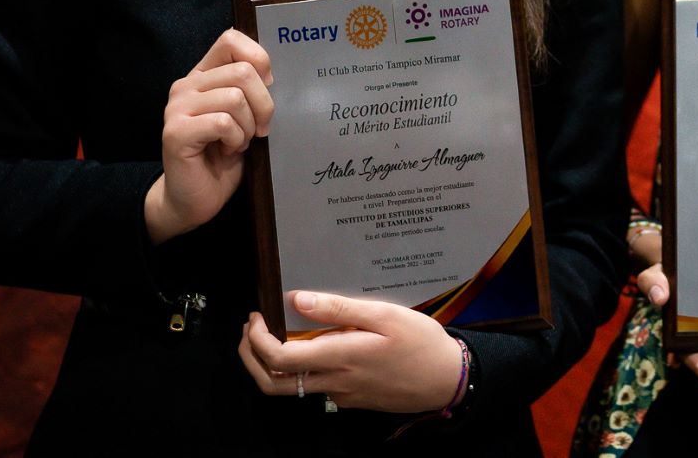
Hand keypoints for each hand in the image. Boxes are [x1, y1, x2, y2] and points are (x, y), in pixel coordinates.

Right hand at [144, 30, 272, 243]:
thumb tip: (274, 74)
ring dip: (247, 127)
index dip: (258, 59)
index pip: (231, 39)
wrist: (194, 198)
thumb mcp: (244, 116)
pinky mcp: (176, 131)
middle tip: (257, 130)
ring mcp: (177, 108)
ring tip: (237, 142)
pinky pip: (223, 122)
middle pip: (243, 72)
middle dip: (263, 105)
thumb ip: (250, 90)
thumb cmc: (223, 156)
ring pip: (235, 97)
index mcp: (203, 75)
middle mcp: (185, 85)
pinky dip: (235, 140)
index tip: (267, 89)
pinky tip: (226, 152)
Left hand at [239, 292, 461, 412]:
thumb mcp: (385, 315)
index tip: (258, 317)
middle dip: (251, 357)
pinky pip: (316, 386)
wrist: (447, 380)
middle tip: (251, 329)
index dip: (258, 340)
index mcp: (339, 357)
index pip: (279, 359)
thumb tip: (298, 300)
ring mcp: (341, 394)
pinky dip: (301, 367)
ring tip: (273, 333)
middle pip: (273, 383)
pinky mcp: (351, 398)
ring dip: (271, 364)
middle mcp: (334, 382)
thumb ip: (339, 309)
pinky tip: (313, 344)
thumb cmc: (421, 343)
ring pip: (291, 388)